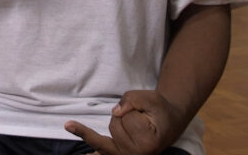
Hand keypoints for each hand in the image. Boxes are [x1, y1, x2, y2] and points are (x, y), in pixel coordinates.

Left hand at [64, 90, 182, 154]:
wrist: (169, 124)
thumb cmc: (159, 111)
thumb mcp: (151, 98)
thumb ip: (132, 99)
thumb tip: (115, 112)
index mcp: (147, 143)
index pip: (126, 118)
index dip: (134, 109)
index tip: (148, 115)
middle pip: (113, 126)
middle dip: (124, 116)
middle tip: (142, 119)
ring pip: (105, 133)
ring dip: (116, 126)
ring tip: (134, 128)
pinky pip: (98, 153)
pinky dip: (90, 154)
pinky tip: (78, 146)